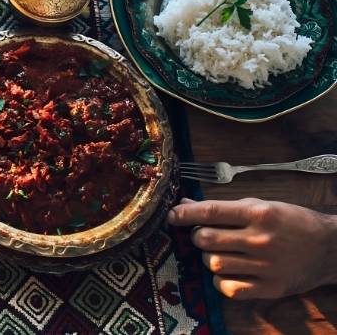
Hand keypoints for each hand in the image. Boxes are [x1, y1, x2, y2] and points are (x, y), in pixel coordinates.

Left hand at [168, 197, 336, 299]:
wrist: (329, 249)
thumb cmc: (291, 223)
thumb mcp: (261, 206)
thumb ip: (223, 208)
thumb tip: (185, 204)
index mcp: (259, 214)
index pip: (210, 212)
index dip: (185, 213)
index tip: (172, 215)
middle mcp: (261, 240)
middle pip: (206, 239)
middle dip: (197, 236)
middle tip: (205, 235)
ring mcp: (265, 267)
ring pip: (213, 263)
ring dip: (209, 257)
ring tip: (221, 253)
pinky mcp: (270, 288)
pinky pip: (228, 287)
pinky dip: (221, 280)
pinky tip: (229, 272)